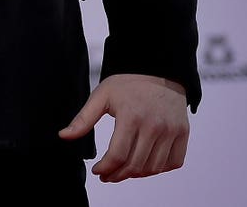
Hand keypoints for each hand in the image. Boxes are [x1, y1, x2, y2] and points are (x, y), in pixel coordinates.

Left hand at [58, 74, 188, 181]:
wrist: (158, 70)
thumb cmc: (127, 83)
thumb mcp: (101, 96)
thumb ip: (83, 119)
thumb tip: (64, 136)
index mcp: (131, 116)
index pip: (118, 155)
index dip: (105, 168)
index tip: (97, 171)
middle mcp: (154, 126)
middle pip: (135, 165)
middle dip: (118, 175)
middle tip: (108, 176)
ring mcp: (171, 131)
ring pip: (154, 167)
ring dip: (136, 175)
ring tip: (123, 171)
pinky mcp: (183, 133)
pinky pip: (173, 162)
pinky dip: (159, 169)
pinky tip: (144, 165)